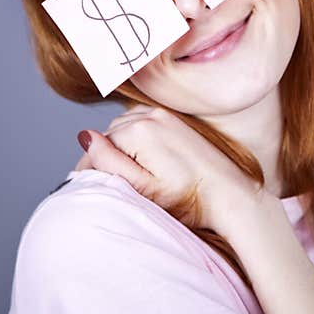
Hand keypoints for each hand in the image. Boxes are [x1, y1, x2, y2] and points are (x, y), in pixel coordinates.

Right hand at [74, 105, 263, 232]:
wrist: (229, 194)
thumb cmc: (189, 198)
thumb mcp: (144, 188)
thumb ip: (110, 162)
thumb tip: (85, 137)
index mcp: (139, 131)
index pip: (97, 146)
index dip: (92, 169)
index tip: (96, 188)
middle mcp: (150, 115)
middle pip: (110, 135)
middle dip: (108, 157)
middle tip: (119, 185)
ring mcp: (164, 115)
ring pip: (126, 127)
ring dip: (123, 147)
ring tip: (135, 175)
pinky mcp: (175, 120)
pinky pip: (143, 123)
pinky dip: (138, 137)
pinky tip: (148, 159)